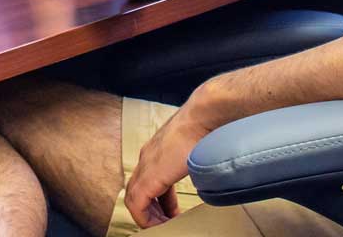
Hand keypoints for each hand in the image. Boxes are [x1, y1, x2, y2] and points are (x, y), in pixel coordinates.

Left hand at [123, 92, 220, 226]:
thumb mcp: (198, 147)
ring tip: (163, 226)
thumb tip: (207, 171)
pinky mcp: (149, 177)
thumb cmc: (207, 126)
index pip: (149, 178)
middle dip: (152, 209)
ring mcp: (146, 165)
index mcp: (159, 149)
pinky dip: (145, 217)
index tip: (172, 212)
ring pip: (135, 197)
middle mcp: (148, 156)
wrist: (205, 117)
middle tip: (166, 222)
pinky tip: (159, 225)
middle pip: (139, 189)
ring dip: (148, 215)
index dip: (160, 199)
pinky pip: (137, 204)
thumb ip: (194, 161)